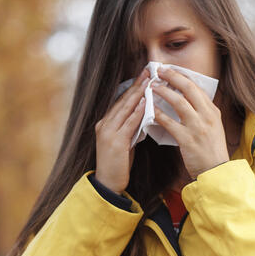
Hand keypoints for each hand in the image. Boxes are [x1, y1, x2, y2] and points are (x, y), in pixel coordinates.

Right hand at [94, 67, 148, 192]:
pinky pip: (129, 123)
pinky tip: (147, 102)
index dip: (133, 87)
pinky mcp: (115, 142)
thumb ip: (131, 128)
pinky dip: (138, 111)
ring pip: (126, 108)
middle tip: (149, 71)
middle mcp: (105, 124)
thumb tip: (144, 115)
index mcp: (106, 123)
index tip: (144, 76)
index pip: (121, 101)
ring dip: (139, 93)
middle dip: (137, 85)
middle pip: (123, 101)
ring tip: (150, 81)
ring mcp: (108, 132)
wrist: (108, 184)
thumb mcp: (124, 142)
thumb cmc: (118, 165)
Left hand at [151, 66, 229, 178]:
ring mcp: (197, 127)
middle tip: (159, 71)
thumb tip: (186, 100)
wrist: (215, 172)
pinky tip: (150, 110)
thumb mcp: (212, 127)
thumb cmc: (211, 151)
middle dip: (172, 76)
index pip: (197, 87)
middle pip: (188, 88)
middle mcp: (207, 116)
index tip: (170, 70)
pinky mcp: (187, 140)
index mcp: (212, 111)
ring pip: (178, 102)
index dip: (182, 76)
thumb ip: (201, 113)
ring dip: (163, 92)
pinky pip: (169, 122)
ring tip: (152, 87)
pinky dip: (158, 114)